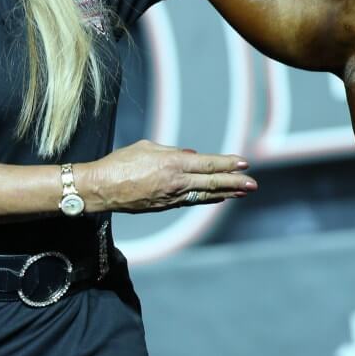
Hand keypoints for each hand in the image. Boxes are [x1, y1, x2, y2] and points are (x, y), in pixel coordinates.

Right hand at [79, 140, 256, 214]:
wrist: (101, 188)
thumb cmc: (119, 163)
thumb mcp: (147, 148)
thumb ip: (171, 151)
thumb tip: (190, 157)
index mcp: (172, 163)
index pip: (208, 164)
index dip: (228, 164)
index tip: (244, 164)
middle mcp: (176, 182)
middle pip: (212, 183)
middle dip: (235, 183)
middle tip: (253, 184)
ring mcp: (171, 197)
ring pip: (204, 195)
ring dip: (226, 193)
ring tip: (242, 192)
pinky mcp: (163, 207)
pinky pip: (190, 201)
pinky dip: (206, 199)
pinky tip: (216, 198)